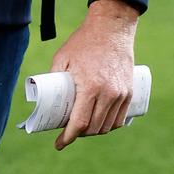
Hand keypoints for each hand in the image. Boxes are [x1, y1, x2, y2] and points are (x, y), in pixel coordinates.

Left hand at [50, 0, 137, 149]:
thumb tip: (44, 97)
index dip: (68, 137)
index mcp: (90, 87)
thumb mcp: (62, 57)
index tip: (59, 144)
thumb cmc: (83, 42)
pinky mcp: (129, 93)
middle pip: (93, 128)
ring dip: (93, 131)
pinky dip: (109, 126)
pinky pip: (119, 119)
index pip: (79, 123)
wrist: (111, 29)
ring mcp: (121, 94)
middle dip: (79, 134)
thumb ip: (54, 78)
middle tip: (67, 131)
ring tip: (82, 127)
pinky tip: (99, 124)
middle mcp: (108, 94)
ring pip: (107, 126)